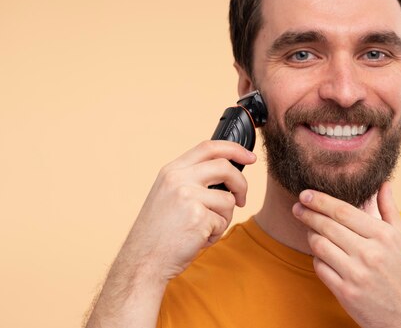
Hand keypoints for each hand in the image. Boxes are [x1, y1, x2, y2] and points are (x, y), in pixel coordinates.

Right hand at [119, 140, 255, 282]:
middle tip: (242, 200)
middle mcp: (178, 179)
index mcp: (171, 171)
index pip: (209, 147)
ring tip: (202, 229)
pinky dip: (215, 234)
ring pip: (228, 199)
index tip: (250, 157)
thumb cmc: (159, 233)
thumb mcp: (169, 195)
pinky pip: (223, 222)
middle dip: (241, 184)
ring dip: (223, 218)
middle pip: (225, 167)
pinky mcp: (198, 217)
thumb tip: (228, 173)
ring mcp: (187, 196)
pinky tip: (197, 239)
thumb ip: (192, 179)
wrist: (142, 261)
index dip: (234, 149)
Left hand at [292, 183, 400, 327]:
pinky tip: (320, 254)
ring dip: (311, 236)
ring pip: (320, 246)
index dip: (321, 200)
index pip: (343, 211)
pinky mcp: (346, 293)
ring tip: (310, 231)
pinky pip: (320, 268)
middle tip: (297, 208)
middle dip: (308, 214)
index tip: (306, 194)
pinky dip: (317, 259)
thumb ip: (389, 209)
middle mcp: (370, 253)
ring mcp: (356, 274)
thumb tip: (383, 183)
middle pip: (328, 226)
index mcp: (383, 236)